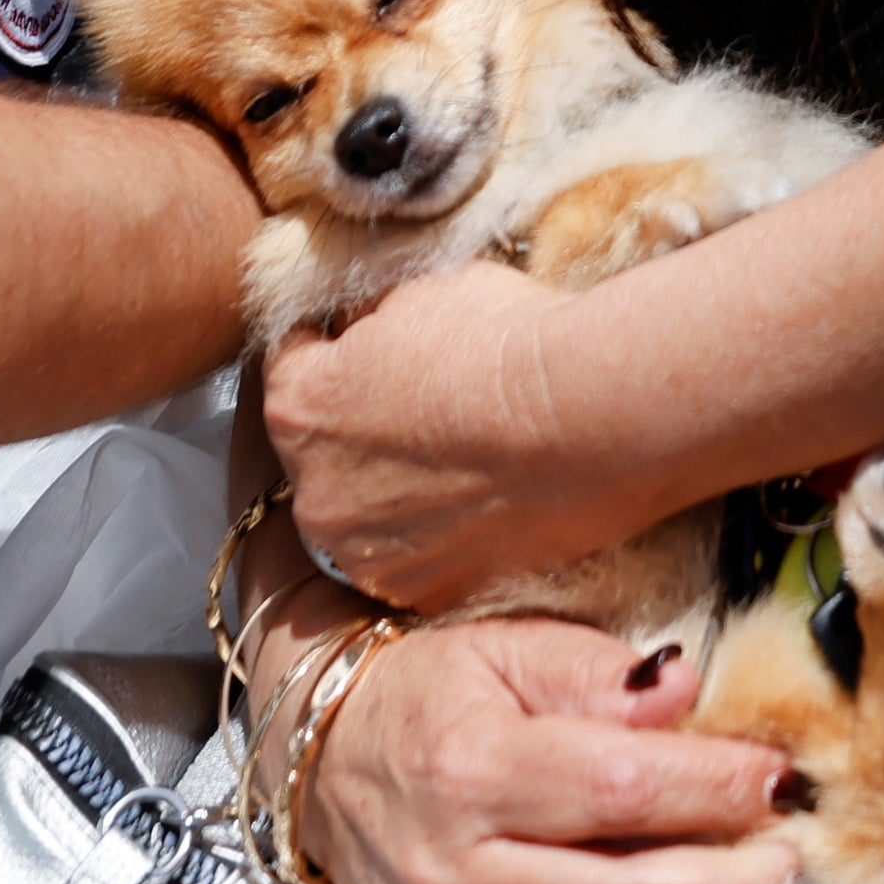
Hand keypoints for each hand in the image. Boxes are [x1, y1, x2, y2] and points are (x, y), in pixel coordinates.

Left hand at [264, 256, 668, 608]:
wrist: (591, 417)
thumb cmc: (506, 344)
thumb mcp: (419, 291)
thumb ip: (372, 317)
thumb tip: (366, 325)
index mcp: (298, 408)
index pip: (292, 363)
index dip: (335, 342)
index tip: (372, 337)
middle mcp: (315, 495)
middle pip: (324, 451)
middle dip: (362, 426)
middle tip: (429, 403)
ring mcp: (368, 556)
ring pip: (368, 515)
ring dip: (399, 490)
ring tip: (467, 456)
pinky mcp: (427, 592)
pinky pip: (420, 558)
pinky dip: (444, 534)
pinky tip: (489, 497)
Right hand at [299, 612, 795, 883]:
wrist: (330, 760)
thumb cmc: (438, 700)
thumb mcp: (509, 651)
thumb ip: (597, 673)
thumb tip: (682, 687)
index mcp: (471, 766)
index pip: (618, 786)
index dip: (715, 787)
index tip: (782, 781)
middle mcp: (450, 871)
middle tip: (788, 863)